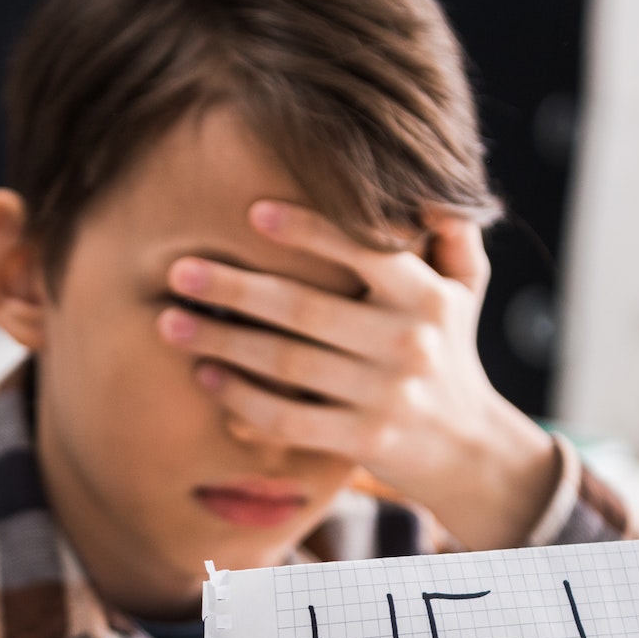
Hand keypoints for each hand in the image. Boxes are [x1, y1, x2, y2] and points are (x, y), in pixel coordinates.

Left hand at [158, 200, 559, 550]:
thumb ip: (451, 234)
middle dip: (235, 287)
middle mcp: (408, 342)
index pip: (364, 250)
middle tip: (179, 270)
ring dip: (222, 340)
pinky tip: (205, 376)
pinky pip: (288, 417)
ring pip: (286, 363)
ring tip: (170, 322)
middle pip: (304, 308)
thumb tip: (430, 188)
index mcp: (427, 295)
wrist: (469, 449)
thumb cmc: (451, 350)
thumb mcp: (465, 289)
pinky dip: (241, 398)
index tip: (252, 213)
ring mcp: (385, 395)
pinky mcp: (363, 440)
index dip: (308, 230)